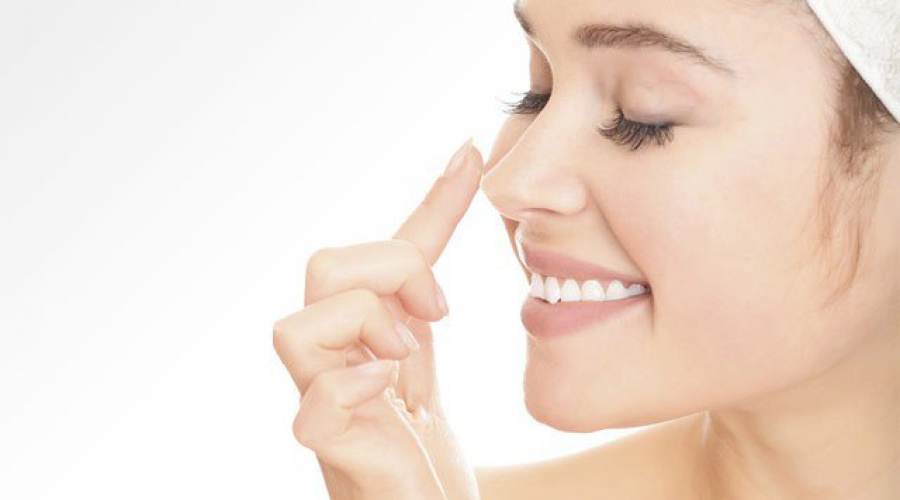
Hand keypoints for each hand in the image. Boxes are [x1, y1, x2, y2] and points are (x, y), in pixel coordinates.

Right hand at [273, 138, 483, 499]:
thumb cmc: (415, 442)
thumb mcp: (421, 351)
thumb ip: (420, 293)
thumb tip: (442, 216)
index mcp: (354, 331)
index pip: (381, 252)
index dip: (433, 203)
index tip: (472, 153)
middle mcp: (330, 361)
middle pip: (323, 268)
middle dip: (388, 270)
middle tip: (434, 312)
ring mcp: (324, 406)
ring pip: (294, 330)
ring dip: (362, 324)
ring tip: (403, 355)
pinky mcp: (333, 453)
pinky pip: (312, 411)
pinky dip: (350, 386)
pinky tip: (389, 388)